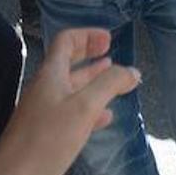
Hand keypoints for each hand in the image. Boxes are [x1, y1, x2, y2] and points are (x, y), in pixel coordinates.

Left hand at [0, 27, 140, 174]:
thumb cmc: (46, 139)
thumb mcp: (83, 107)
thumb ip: (109, 85)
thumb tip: (132, 71)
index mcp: (50, 75)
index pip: (66, 41)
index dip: (88, 35)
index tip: (109, 39)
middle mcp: (45, 89)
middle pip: (68, 63)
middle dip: (90, 55)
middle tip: (110, 52)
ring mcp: (43, 112)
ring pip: (72, 89)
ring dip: (93, 82)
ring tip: (114, 82)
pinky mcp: (45, 134)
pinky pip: (70, 113)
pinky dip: (90, 110)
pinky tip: (104, 117)